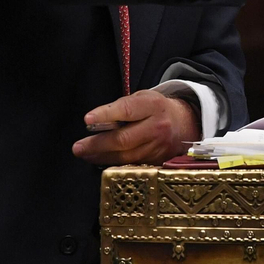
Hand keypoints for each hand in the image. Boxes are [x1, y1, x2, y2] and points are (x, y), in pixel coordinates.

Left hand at [72, 89, 200, 165]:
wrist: (185, 124)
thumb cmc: (156, 109)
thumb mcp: (143, 98)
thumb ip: (122, 107)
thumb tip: (97, 123)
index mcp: (153, 106)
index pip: (127, 110)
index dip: (106, 115)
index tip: (87, 120)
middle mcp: (157, 127)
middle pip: (123, 139)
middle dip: (97, 144)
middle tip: (78, 147)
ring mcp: (158, 147)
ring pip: (125, 156)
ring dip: (101, 157)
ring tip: (84, 154)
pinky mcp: (157, 162)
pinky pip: (130, 165)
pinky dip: (112, 163)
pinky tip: (99, 160)